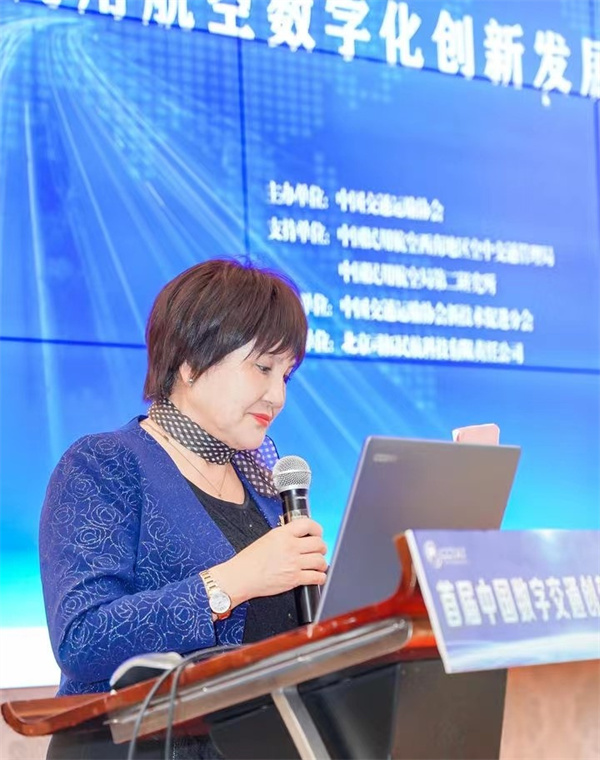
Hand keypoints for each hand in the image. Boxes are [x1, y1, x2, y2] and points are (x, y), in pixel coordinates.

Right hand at [210, 518, 327, 606]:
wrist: (241, 576)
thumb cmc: (250, 559)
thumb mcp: (267, 538)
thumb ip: (285, 535)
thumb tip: (301, 535)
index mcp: (282, 534)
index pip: (308, 525)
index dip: (317, 529)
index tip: (318, 533)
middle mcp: (290, 547)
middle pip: (318, 543)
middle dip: (321, 548)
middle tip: (319, 551)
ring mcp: (293, 563)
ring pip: (320, 560)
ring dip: (322, 563)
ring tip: (318, 564)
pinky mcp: (294, 579)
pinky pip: (316, 577)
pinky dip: (320, 577)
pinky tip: (317, 576)